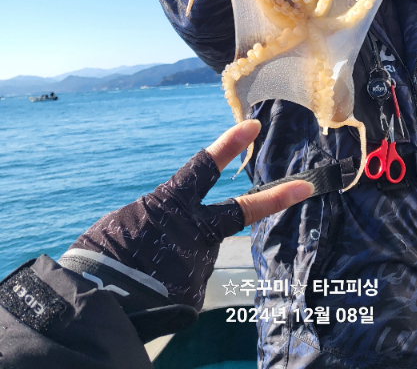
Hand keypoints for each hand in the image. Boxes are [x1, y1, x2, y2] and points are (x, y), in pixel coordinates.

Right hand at [65, 120, 312, 308]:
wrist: (95, 304)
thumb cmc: (101, 256)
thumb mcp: (128, 221)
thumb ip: (160, 215)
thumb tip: (173, 223)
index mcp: (170, 204)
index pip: (204, 168)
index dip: (229, 146)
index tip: (253, 126)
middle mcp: (194, 231)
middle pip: (241, 212)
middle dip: (275, 198)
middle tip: (306, 187)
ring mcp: (199, 263)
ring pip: (197, 253)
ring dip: (176, 258)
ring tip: (142, 270)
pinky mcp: (196, 293)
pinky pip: (187, 279)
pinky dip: (170, 281)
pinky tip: (150, 287)